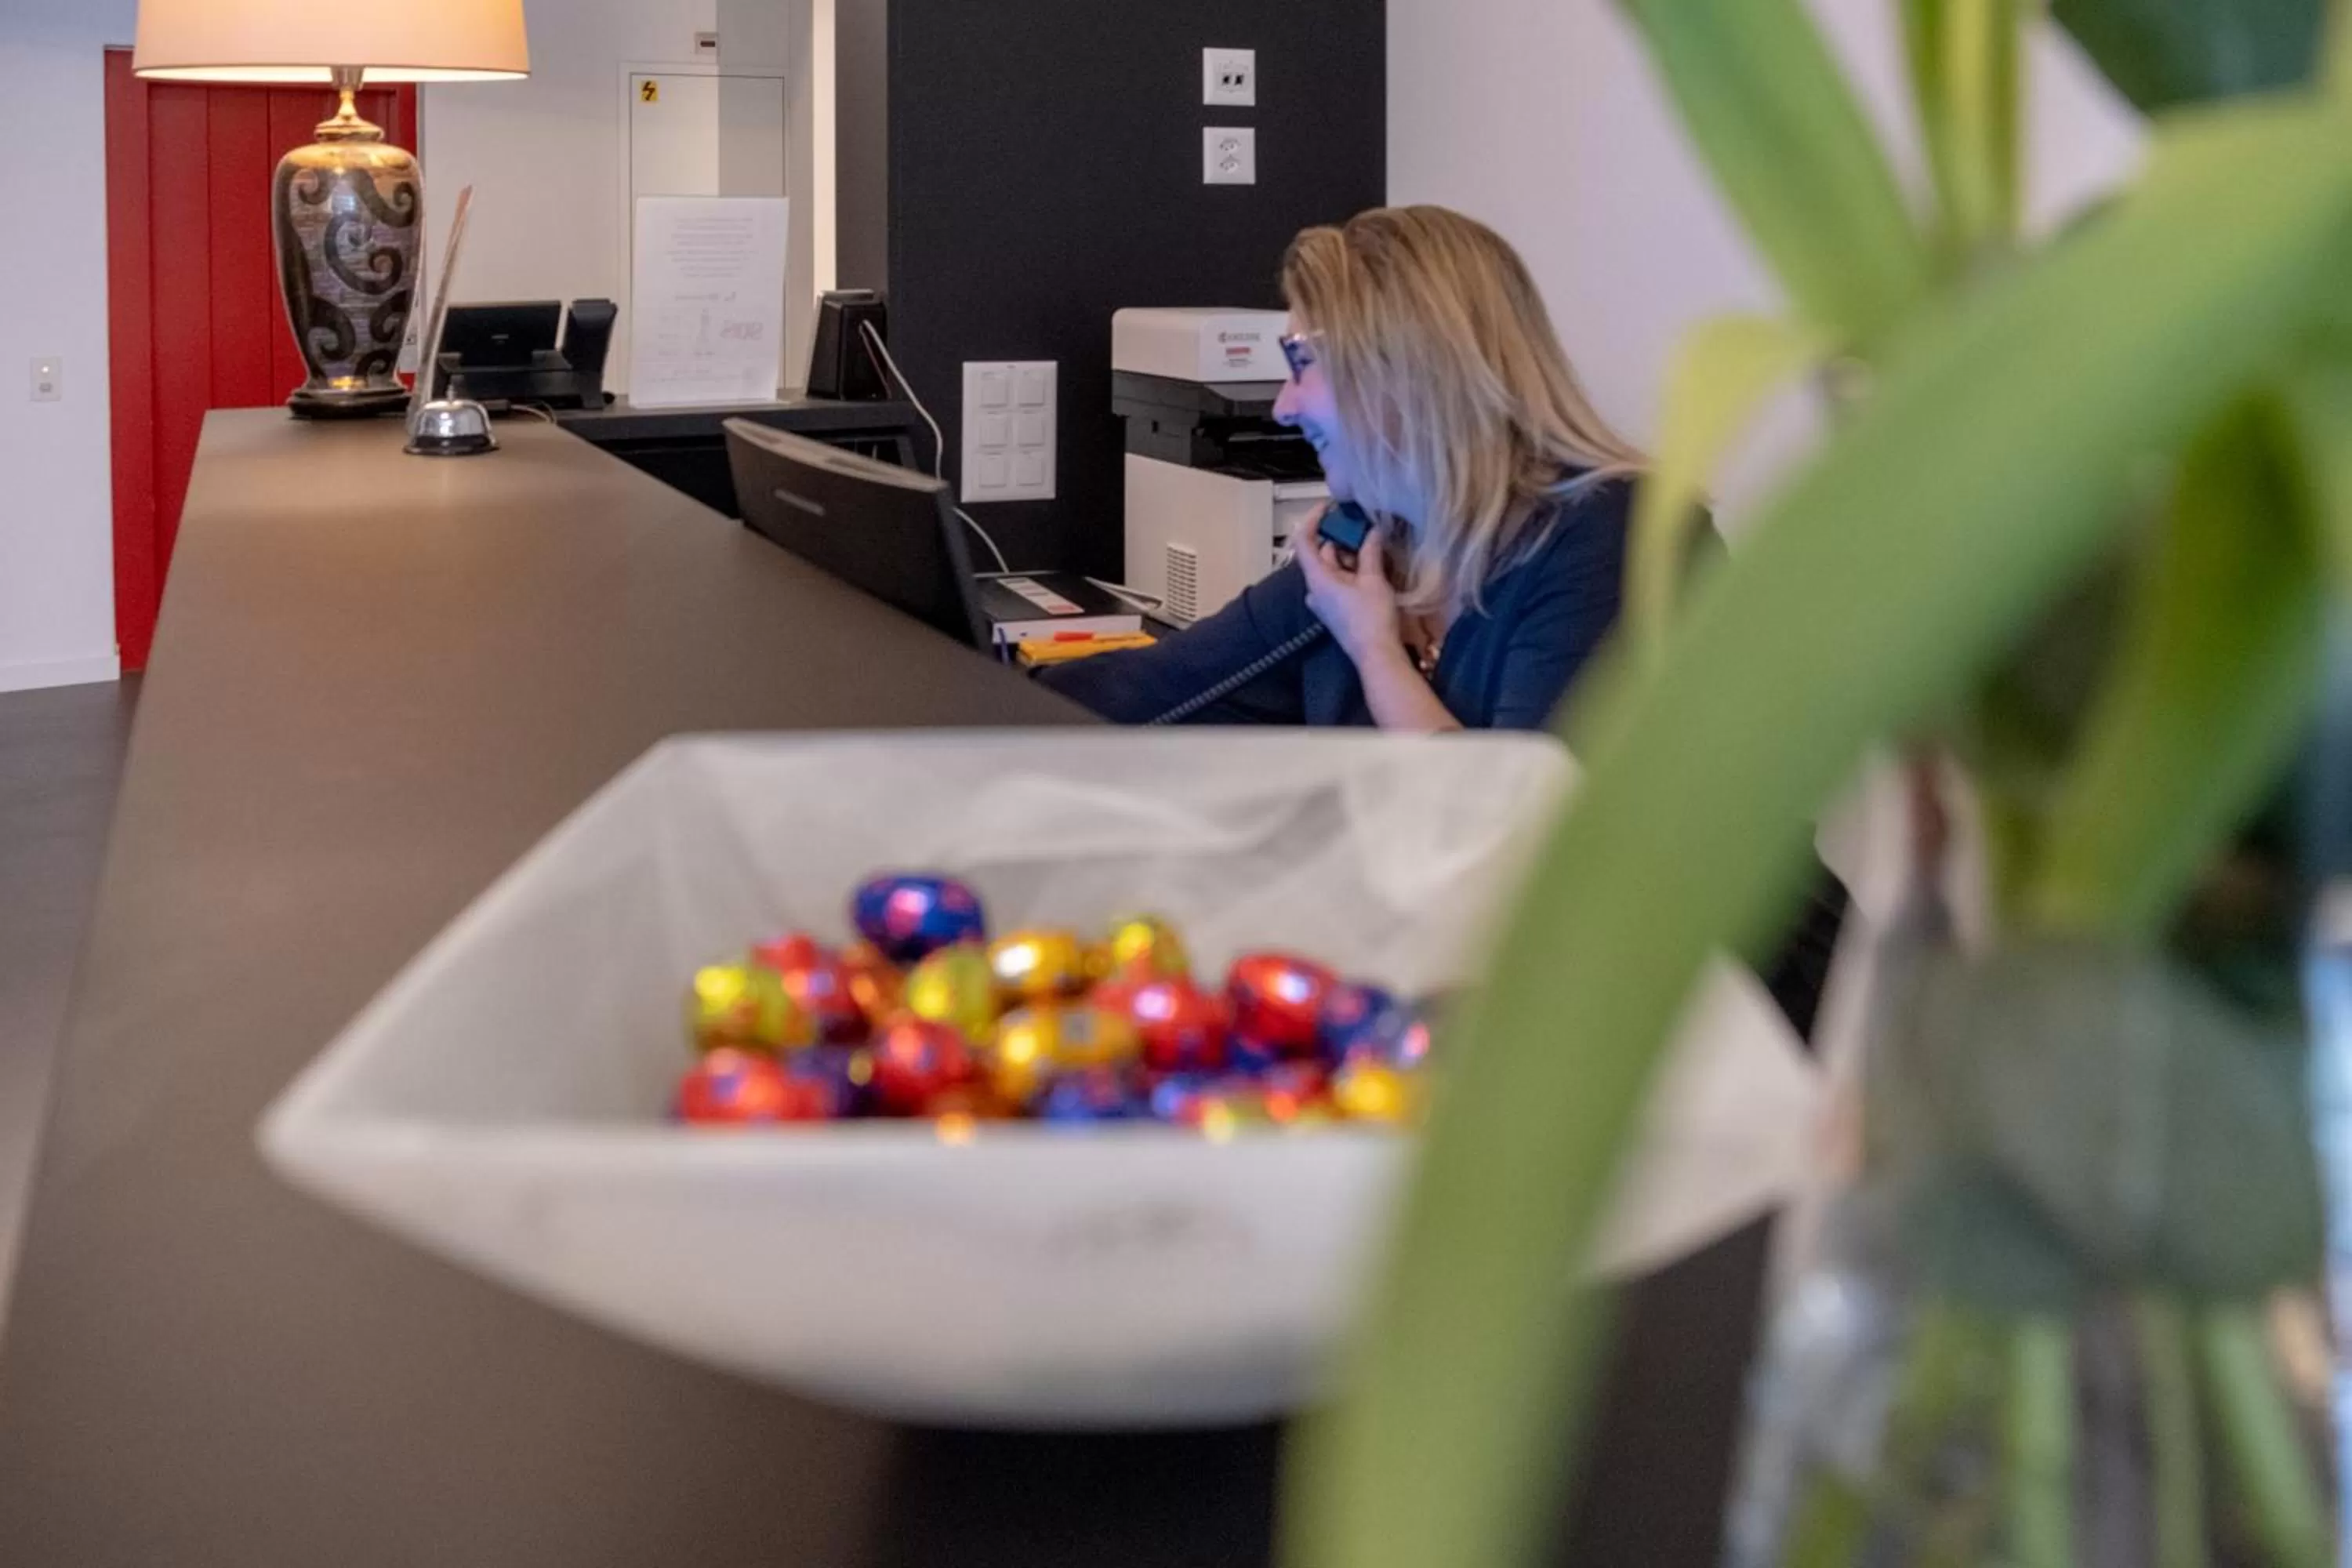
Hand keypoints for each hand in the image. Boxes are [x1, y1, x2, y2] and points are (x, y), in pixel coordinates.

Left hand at [1297, 517, 1407, 673]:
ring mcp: (1323, 601)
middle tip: (1363, 525)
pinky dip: (1351, 570)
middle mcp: (1314, 589)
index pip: (1303, 541)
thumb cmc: (1372, 618)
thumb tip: (1372, 531)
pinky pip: (1339, 581)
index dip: (1312, 520)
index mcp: (1317, 579)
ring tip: (1372, 542)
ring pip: (1332, 567)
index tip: (1327, 506)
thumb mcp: (1373, 580)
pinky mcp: (1334, 609)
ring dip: (1349, 554)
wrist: (1376, 654)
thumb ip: (1370, 552)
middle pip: (1321, 553)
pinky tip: (1371, 564)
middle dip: (1340, 538)